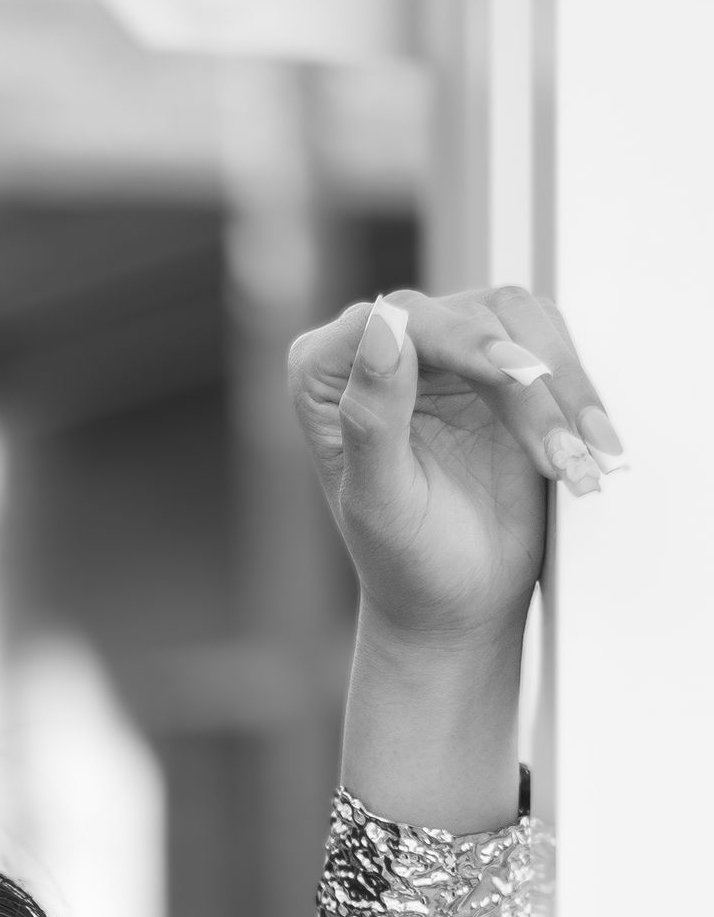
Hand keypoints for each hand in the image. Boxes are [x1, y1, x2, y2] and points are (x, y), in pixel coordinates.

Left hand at [290, 286, 623, 650]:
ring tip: (578, 457)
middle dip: (524, 382)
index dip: (460, 338)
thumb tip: (384, 328)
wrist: (456, 599)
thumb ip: (372, 418)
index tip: (511, 372)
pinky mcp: (499, 367)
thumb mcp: (379, 502)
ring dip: (560, 390)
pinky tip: (588, 444)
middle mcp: (383, 349)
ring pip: (519, 324)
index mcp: (327, 373)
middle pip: (469, 317)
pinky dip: (576, 395)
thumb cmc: (403, 562)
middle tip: (559, 444)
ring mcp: (446, 352)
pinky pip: (549, 348)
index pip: (398, 320)